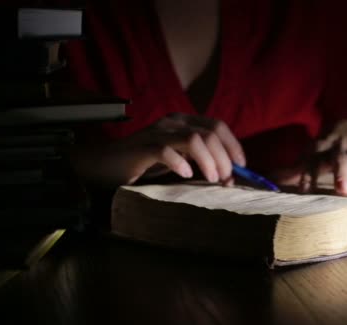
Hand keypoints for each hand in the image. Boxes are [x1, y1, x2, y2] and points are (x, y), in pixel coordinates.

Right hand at [70, 113, 245, 186]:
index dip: (233, 145)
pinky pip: (166, 150)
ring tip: (212, 179)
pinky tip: (186, 175)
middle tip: (225, 179)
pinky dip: (180, 163)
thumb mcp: (179, 161)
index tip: (242, 166)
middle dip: (224, 157)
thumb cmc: (145, 165)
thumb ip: (202, 163)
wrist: (104, 165)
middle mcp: (173, 122)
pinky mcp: (142, 147)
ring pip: (194, 139)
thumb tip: (230, 177)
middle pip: (210, 133)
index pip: (218, 126)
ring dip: (208, 160)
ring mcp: (157, 132)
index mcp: (184, 122)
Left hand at [300, 120, 346, 194]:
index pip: (313, 159)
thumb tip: (272, 179)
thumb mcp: (311, 153)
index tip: (305, 190)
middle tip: (343, 191)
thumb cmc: (327, 147)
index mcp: (321, 146)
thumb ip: (295, 169)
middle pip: (340, 158)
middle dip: (341, 173)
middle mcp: (340, 146)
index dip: (309, 174)